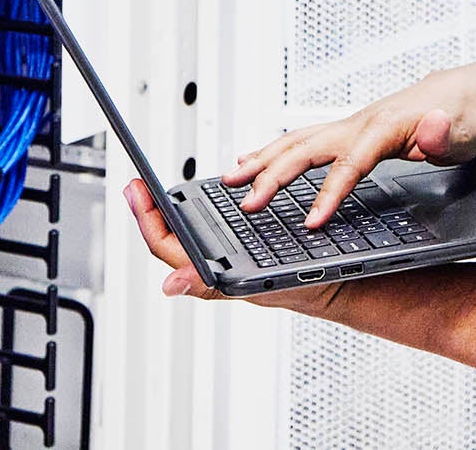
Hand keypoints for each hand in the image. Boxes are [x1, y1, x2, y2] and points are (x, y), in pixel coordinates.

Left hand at [123, 178, 330, 310]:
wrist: (341, 287)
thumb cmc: (305, 289)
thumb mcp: (263, 282)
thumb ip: (214, 286)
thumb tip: (169, 285)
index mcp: (214, 274)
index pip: (166, 244)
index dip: (146, 217)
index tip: (135, 189)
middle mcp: (218, 266)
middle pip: (171, 237)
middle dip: (152, 211)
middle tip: (138, 186)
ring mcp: (230, 260)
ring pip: (191, 236)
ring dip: (174, 213)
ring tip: (160, 193)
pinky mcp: (244, 253)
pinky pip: (215, 233)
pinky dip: (201, 216)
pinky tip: (202, 202)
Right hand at [223, 63, 475, 227]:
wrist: (463, 95)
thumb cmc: (464, 117)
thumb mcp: (467, 130)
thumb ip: (447, 134)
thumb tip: (432, 127)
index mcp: (385, 126)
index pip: (350, 164)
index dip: (329, 194)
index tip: (310, 222)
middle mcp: (359, 123)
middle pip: (307, 148)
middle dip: (274, 176)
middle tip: (247, 204)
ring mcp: (349, 126)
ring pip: (296, 141)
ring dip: (262, 159)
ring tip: (228, 180)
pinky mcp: (346, 132)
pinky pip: (303, 141)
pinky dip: (272, 150)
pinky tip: (250, 160)